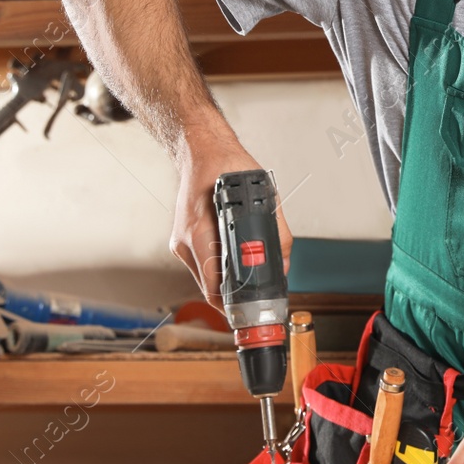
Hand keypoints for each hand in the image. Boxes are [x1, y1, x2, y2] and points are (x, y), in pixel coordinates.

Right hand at [169, 136, 293, 306]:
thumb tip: (282, 264)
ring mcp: (181, 242)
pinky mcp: (183, 241)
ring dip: (226, 282)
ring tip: (249, 280)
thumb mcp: (264, 197)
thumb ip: (277, 234)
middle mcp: (185, 241)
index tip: (250, 312)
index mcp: (199, 232)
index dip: (232, 304)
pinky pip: (203, 265)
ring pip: (206, 278)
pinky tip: (234, 261)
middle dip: (234, 295)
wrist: (201, 151)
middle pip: (210, 287)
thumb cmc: (226, 167)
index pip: (213, 287)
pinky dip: (219, 268)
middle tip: (257, 300)